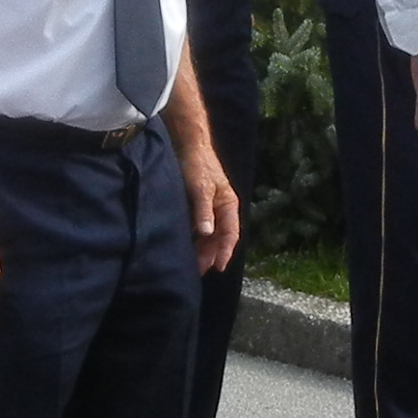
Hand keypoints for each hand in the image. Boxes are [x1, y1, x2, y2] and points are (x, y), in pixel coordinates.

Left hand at [184, 158, 240, 277]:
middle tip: (199, 271)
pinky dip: (195, 239)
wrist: (188, 145)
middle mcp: (222, 208)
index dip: (225, 251)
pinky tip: (186, 246)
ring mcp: (211, 208)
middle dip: (211, 255)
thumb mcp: (200, 188)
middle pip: (219, 238)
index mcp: (228, 205)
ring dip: (203, 249)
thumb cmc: (197, 165)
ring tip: (192, 264)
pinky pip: (200, 228)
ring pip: (210, 235)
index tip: (219, 267)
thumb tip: (207, 234)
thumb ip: (203, 210)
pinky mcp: (199, 206)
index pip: (231, 234)